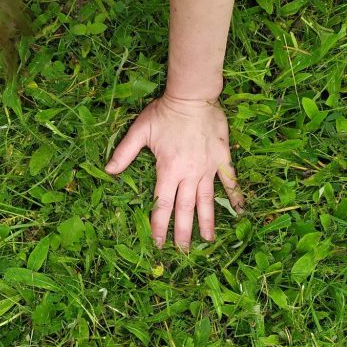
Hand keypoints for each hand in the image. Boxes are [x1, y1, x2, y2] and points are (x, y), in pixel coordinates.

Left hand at [105, 93, 243, 249]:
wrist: (193, 95)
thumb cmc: (165, 112)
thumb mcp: (140, 131)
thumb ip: (124, 153)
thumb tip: (107, 170)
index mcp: (168, 170)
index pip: (161, 204)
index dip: (159, 225)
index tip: (158, 243)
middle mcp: (189, 174)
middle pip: (184, 209)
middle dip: (182, 232)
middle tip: (182, 251)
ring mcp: (207, 168)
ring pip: (206, 201)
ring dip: (207, 222)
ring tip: (208, 241)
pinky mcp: (222, 158)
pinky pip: (229, 181)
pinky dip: (235, 196)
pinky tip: (239, 211)